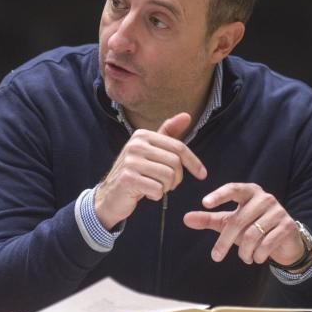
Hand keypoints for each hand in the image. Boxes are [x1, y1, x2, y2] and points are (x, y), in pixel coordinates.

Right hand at [94, 113, 207, 228]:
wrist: (109, 195)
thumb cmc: (135, 172)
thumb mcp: (150, 150)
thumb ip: (167, 133)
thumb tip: (187, 115)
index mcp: (142, 135)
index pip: (178, 147)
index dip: (193, 162)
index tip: (202, 174)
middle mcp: (135, 145)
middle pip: (175, 163)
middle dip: (176, 178)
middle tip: (167, 184)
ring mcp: (130, 161)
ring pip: (168, 177)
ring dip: (166, 188)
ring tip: (154, 187)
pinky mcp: (128, 179)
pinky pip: (157, 190)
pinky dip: (156, 196)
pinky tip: (145, 193)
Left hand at [183, 183, 304, 267]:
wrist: (284, 241)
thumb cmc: (253, 227)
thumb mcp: (229, 222)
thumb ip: (209, 219)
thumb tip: (186, 219)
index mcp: (249, 192)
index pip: (233, 189)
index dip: (219, 195)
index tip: (205, 203)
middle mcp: (265, 198)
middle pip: (238, 221)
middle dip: (225, 242)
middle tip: (216, 256)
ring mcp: (278, 211)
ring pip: (251, 235)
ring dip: (244, 252)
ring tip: (245, 257)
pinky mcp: (287, 226)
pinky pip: (266, 243)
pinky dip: (258, 255)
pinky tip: (256, 258)